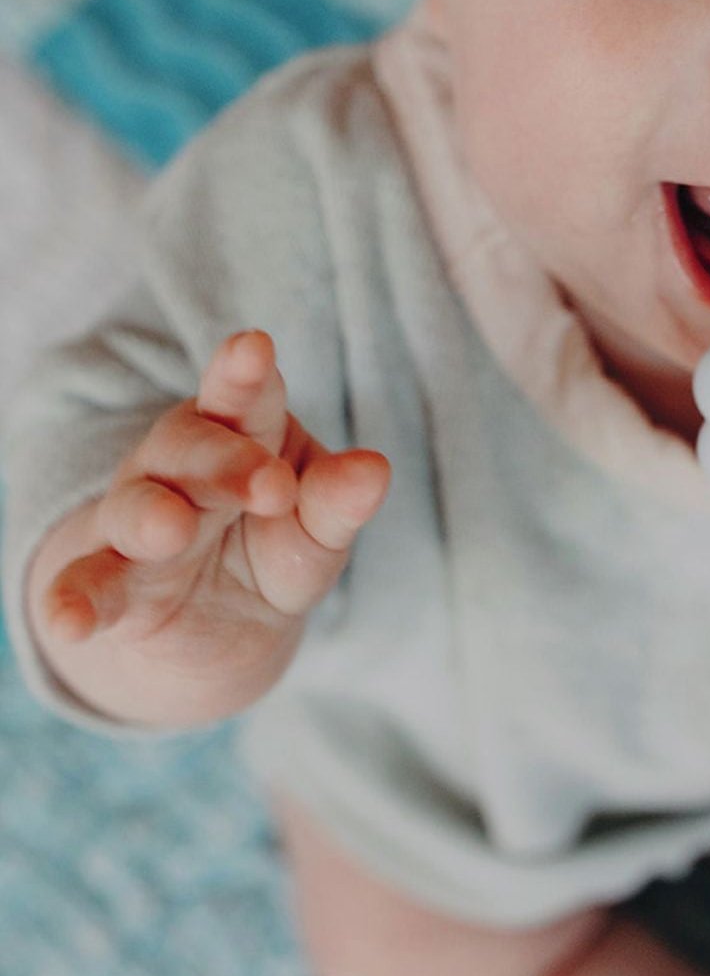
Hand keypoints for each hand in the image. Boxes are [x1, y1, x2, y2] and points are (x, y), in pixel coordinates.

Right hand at [36, 330, 389, 714]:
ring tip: (171, 529)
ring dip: (150, 518)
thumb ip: (337, 503)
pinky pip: (87, 588)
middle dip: (226, 460)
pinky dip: (73, 602)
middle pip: (191, 448)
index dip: (244, 373)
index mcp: (241, 434)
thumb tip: (376, 469)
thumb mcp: (316, 532)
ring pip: (135, 509)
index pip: (244, 397)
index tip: (255, 347)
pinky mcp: (110, 587)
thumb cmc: (275, 550)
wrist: (222, 628)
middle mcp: (179, 468)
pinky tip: (67, 621)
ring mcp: (137, 523)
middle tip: (273, 486)